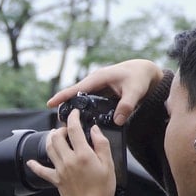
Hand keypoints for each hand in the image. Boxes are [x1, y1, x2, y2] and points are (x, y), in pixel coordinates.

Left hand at [26, 109, 115, 195]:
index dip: (73, 117)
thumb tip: (94, 130)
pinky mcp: (56, 180)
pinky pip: (42, 171)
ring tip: (55, 136)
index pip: (73, 129)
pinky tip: (31, 162)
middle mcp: (69, 160)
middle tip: (67, 128)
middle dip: (61, 128)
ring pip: (49, 149)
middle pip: (57, 137)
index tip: (74, 113)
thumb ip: (102, 144)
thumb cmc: (103, 189)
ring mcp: (60, 170)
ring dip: (50, 139)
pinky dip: (35, 165)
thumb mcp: (109, 164)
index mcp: (83, 154)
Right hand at [47, 59, 163, 125]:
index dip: (62, 96)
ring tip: (69, 124)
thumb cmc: (140, 77)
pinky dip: (85, 110)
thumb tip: (117, 121)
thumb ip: (126, 106)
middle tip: (61, 123)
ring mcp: (97, 86)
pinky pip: (89, 101)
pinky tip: (83, 120)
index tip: (49, 104)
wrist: (146, 71)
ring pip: (81, 99)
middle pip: (75, 95)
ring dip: (75, 109)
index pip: (76, 88)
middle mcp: (95, 81)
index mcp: (98, 78)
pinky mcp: (101, 92)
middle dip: (66, 107)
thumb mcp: (135, 91)